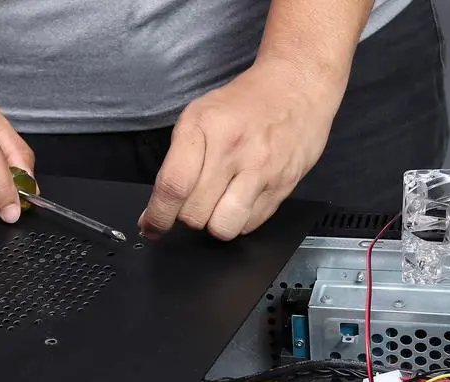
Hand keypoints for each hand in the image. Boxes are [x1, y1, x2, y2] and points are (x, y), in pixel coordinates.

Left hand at [139, 58, 341, 239]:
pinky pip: (249, 226)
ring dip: (214, 224)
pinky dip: (239, 221)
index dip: (158, 216)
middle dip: (187, 216)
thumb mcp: (199, 117)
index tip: (151, 227)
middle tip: (195, 200)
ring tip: (218, 204)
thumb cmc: (243, 104)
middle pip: (195, 214)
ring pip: (223, 228)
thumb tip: (155, 212)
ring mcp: (261, 170)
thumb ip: (176, 162)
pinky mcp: (282, 186)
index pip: (174, 186)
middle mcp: (232, 149)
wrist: (298, 86)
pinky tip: (241, 199)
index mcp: (204, 127)